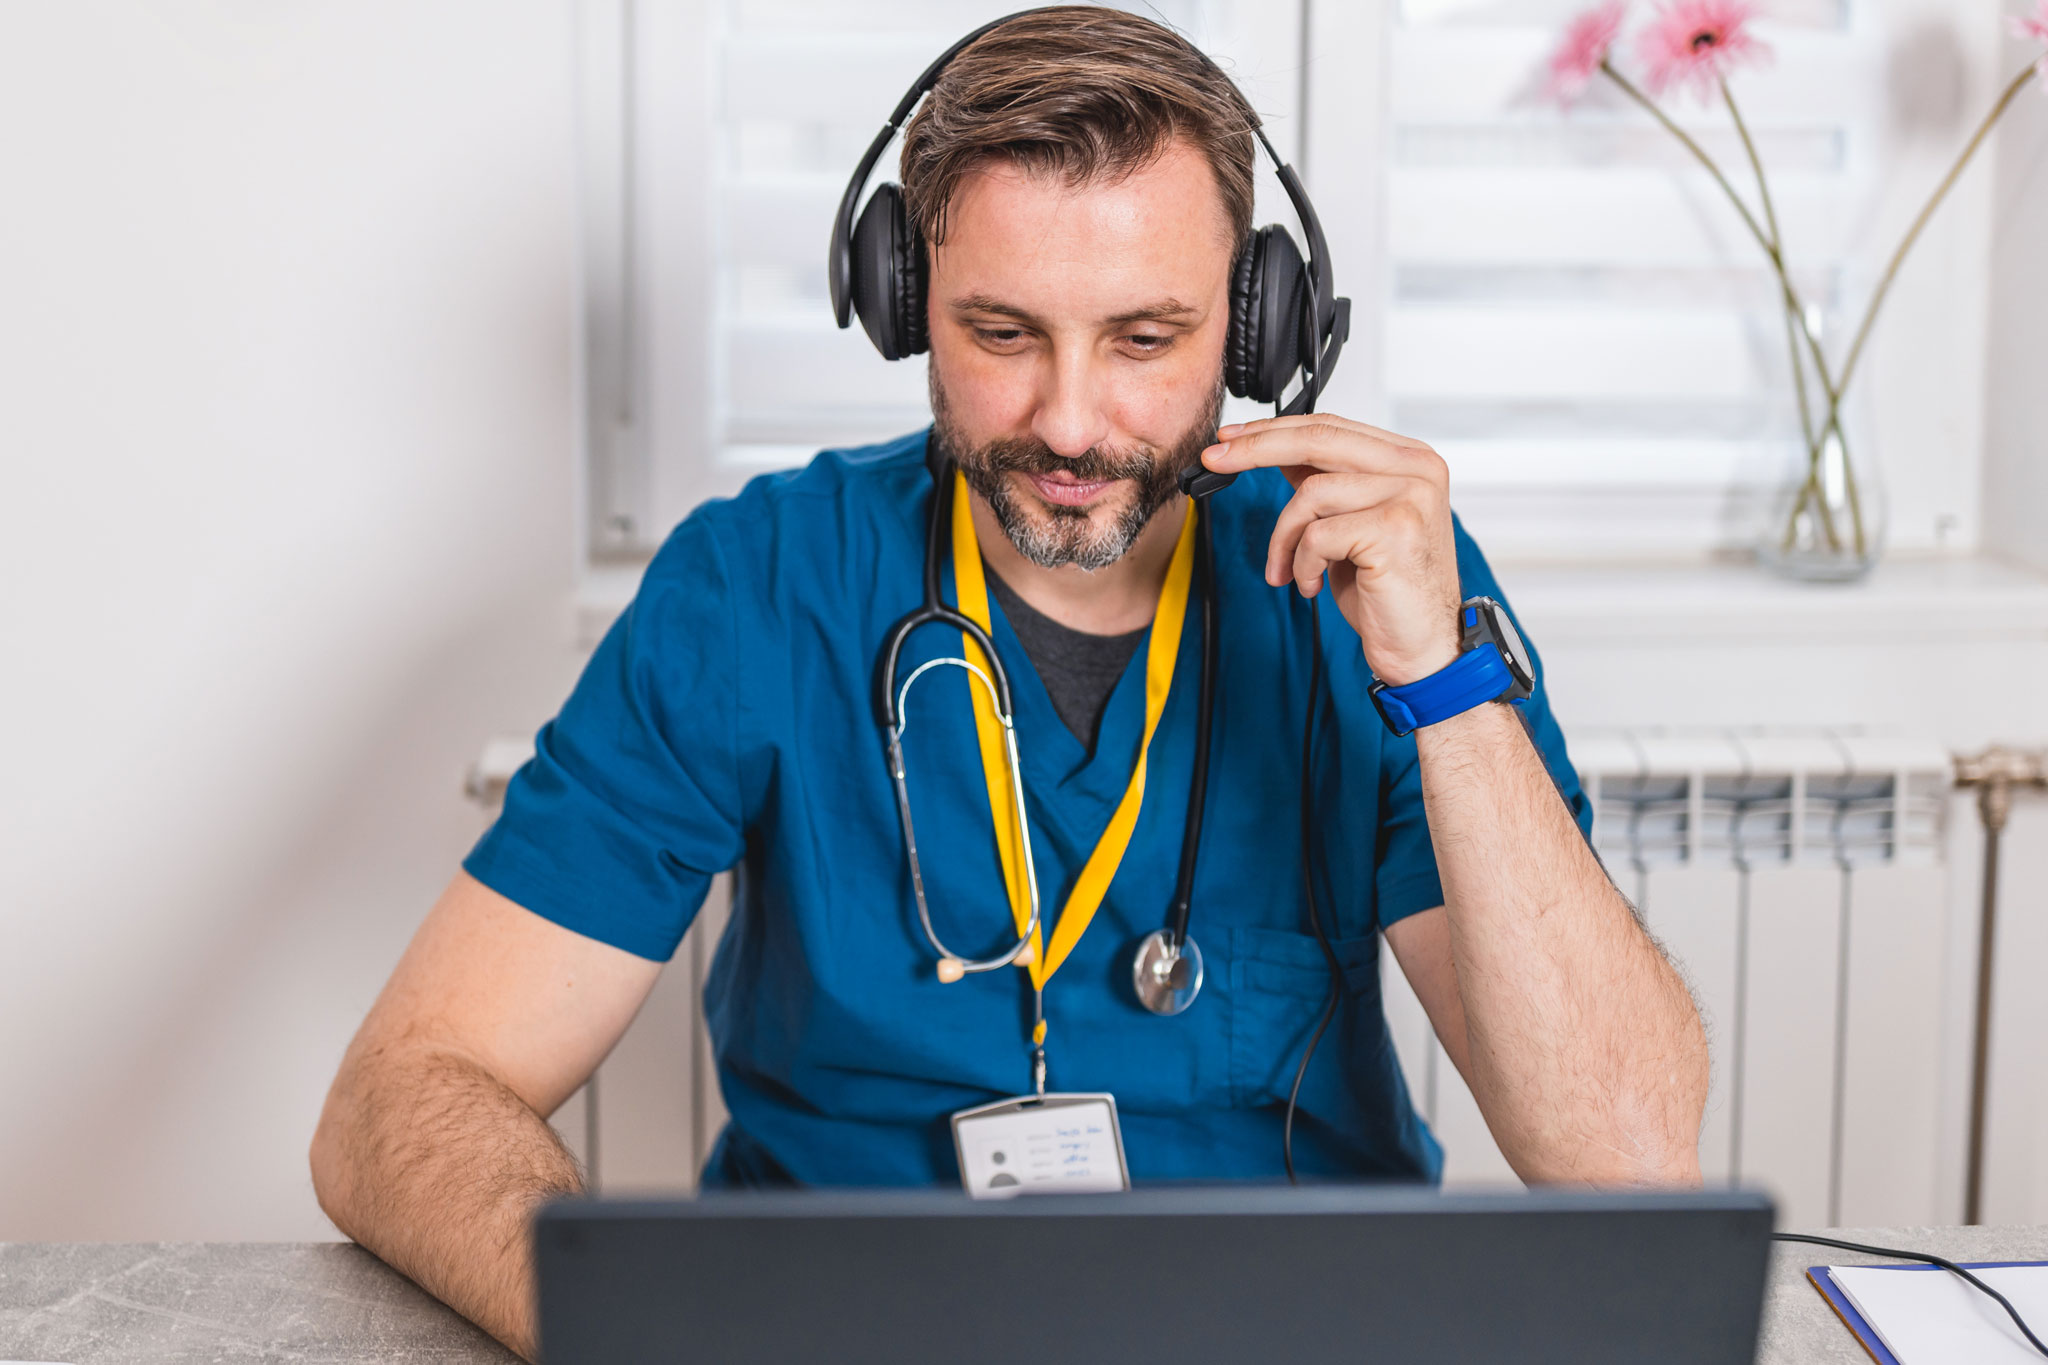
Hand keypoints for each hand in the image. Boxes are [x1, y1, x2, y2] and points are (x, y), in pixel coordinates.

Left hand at [1200, 413, 1461, 686]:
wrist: (1423, 647)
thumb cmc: (1386, 591)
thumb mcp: (1348, 526)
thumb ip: (1325, 484)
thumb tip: (1276, 452)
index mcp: (1408, 459)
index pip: (1330, 426)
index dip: (1274, 430)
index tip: (1230, 437)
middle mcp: (1416, 469)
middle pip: (1318, 440)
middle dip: (1255, 449)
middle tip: (1215, 460)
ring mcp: (1410, 496)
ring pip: (1311, 494)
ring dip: (1285, 539)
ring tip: (1289, 571)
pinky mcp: (1395, 529)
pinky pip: (1317, 534)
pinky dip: (1302, 564)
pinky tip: (1313, 584)